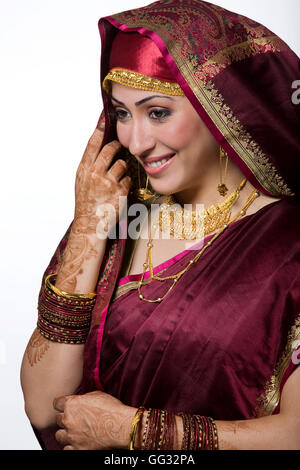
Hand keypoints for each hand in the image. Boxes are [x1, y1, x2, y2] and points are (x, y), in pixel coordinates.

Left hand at [53, 391, 136, 449]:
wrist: (121, 426)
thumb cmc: (112, 410)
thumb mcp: (96, 395)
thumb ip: (82, 398)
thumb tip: (79, 400)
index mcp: (72, 404)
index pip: (57, 403)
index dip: (62, 404)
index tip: (65, 406)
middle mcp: (68, 420)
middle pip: (58, 419)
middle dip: (66, 418)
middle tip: (75, 419)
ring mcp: (71, 436)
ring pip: (59, 435)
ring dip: (66, 433)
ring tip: (76, 432)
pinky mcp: (77, 449)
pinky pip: (66, 448)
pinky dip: (71, 446)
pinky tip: (79, 442)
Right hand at [73, 124, 130, 238]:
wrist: (90, 224)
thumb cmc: (86, 203)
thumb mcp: (82, 182)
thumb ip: (90, 166)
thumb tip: (100, 149)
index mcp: (84, 170)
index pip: (92, 145)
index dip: (99, 131)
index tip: (104, 122)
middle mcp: (95, 174)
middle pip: (110, 149)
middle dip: (117, 146)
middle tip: (119, 147)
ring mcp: (108, 183)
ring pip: (122, 164)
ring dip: (123, 168)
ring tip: (117, 176)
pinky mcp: (120, 192)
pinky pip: (128, 179)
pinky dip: (126, 183)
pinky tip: (120, 190)